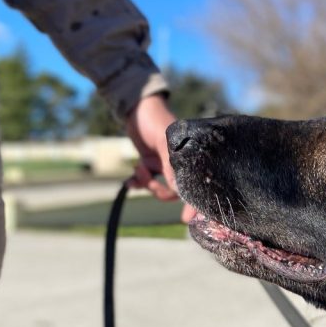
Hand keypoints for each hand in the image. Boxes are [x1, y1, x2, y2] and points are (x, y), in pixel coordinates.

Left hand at [126, 94, 197, 221]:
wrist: (136, 107)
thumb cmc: (154, 119)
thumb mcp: (163, 142)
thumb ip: (171, 167)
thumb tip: (178, 191)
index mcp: (190, 158)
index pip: (196, 184)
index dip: (193, 204)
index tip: (186, 219)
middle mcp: (180, 164)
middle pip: (175, 192)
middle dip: (158, 189)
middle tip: (147, 178)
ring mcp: (165, 165)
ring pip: (160, 188)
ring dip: (146, 182)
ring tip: (138, 167)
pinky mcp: (151, 163)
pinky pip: (146, 181)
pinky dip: (137, 182)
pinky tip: (129, 181)